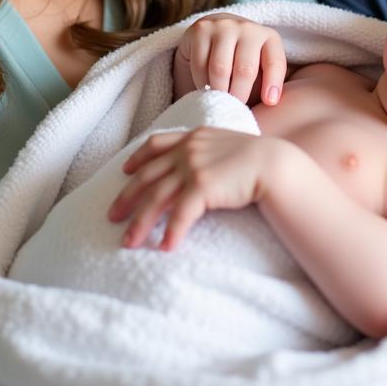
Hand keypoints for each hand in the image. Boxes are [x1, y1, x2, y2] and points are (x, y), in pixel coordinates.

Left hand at [108, 128, 281, 249]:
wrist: (274, 164)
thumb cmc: (256, 158)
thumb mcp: (225, 145)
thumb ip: (207, 150)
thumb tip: (199, 165)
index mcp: (193, 136)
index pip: (156, 144)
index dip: (137, 158)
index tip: (125, 170)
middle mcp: (188, 149)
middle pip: (148, 176)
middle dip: (127, 198)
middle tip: (112, 216)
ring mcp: (193, 167)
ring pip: (156, 198)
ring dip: (140, 223)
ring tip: (128, 244)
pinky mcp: (202, 186)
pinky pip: (179, 214)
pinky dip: (170, 232)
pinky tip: (165, 248)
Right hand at [175, 14, 286, 103]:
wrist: (214, 33)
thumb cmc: (241, 61)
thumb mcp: (260, 69)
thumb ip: (265, 86)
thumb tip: (266, 106)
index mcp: (269, 37)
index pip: (274, 62)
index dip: (273, 83)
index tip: (270, 103)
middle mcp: (247, 28)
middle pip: (244, 69)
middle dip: (239, 94)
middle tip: (235, 108)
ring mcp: (223, 26)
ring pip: (219, 68)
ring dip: (218, 91)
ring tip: (219, 100)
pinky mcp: (200, 29)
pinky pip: (200, 64)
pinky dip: (201, 82)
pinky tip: (205, 87)